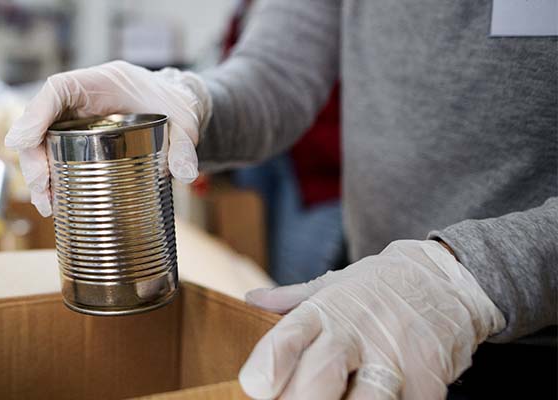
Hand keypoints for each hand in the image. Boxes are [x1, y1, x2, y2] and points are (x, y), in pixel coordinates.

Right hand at [4, 60, 211, 215]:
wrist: (175, 107)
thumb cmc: (174, 107)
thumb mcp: (184, 124)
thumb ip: (184, 146)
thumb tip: (184, 174)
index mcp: (101, 82)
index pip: (58, 88)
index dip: (35, 113)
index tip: (21, 141)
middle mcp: (80, 99)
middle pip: (40, 121)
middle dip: (33, 156)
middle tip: (42, 188)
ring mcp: (74, 119)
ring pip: (41, 141)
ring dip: (36, 172)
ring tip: (45, 203)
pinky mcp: (75, 138)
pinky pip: (51, 153)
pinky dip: (47, 177)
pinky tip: (51, 201)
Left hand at [239, 240, 504, 398]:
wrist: (446, 279)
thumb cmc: (378, 288)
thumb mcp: (333, 284)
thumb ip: (292, 299)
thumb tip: (250, 299)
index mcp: (326, 311)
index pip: (289, 337)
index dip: (270, 364)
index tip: (256, 386)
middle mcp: (357, 332)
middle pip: (320, 378)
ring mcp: (394, 356)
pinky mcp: (427, 377)